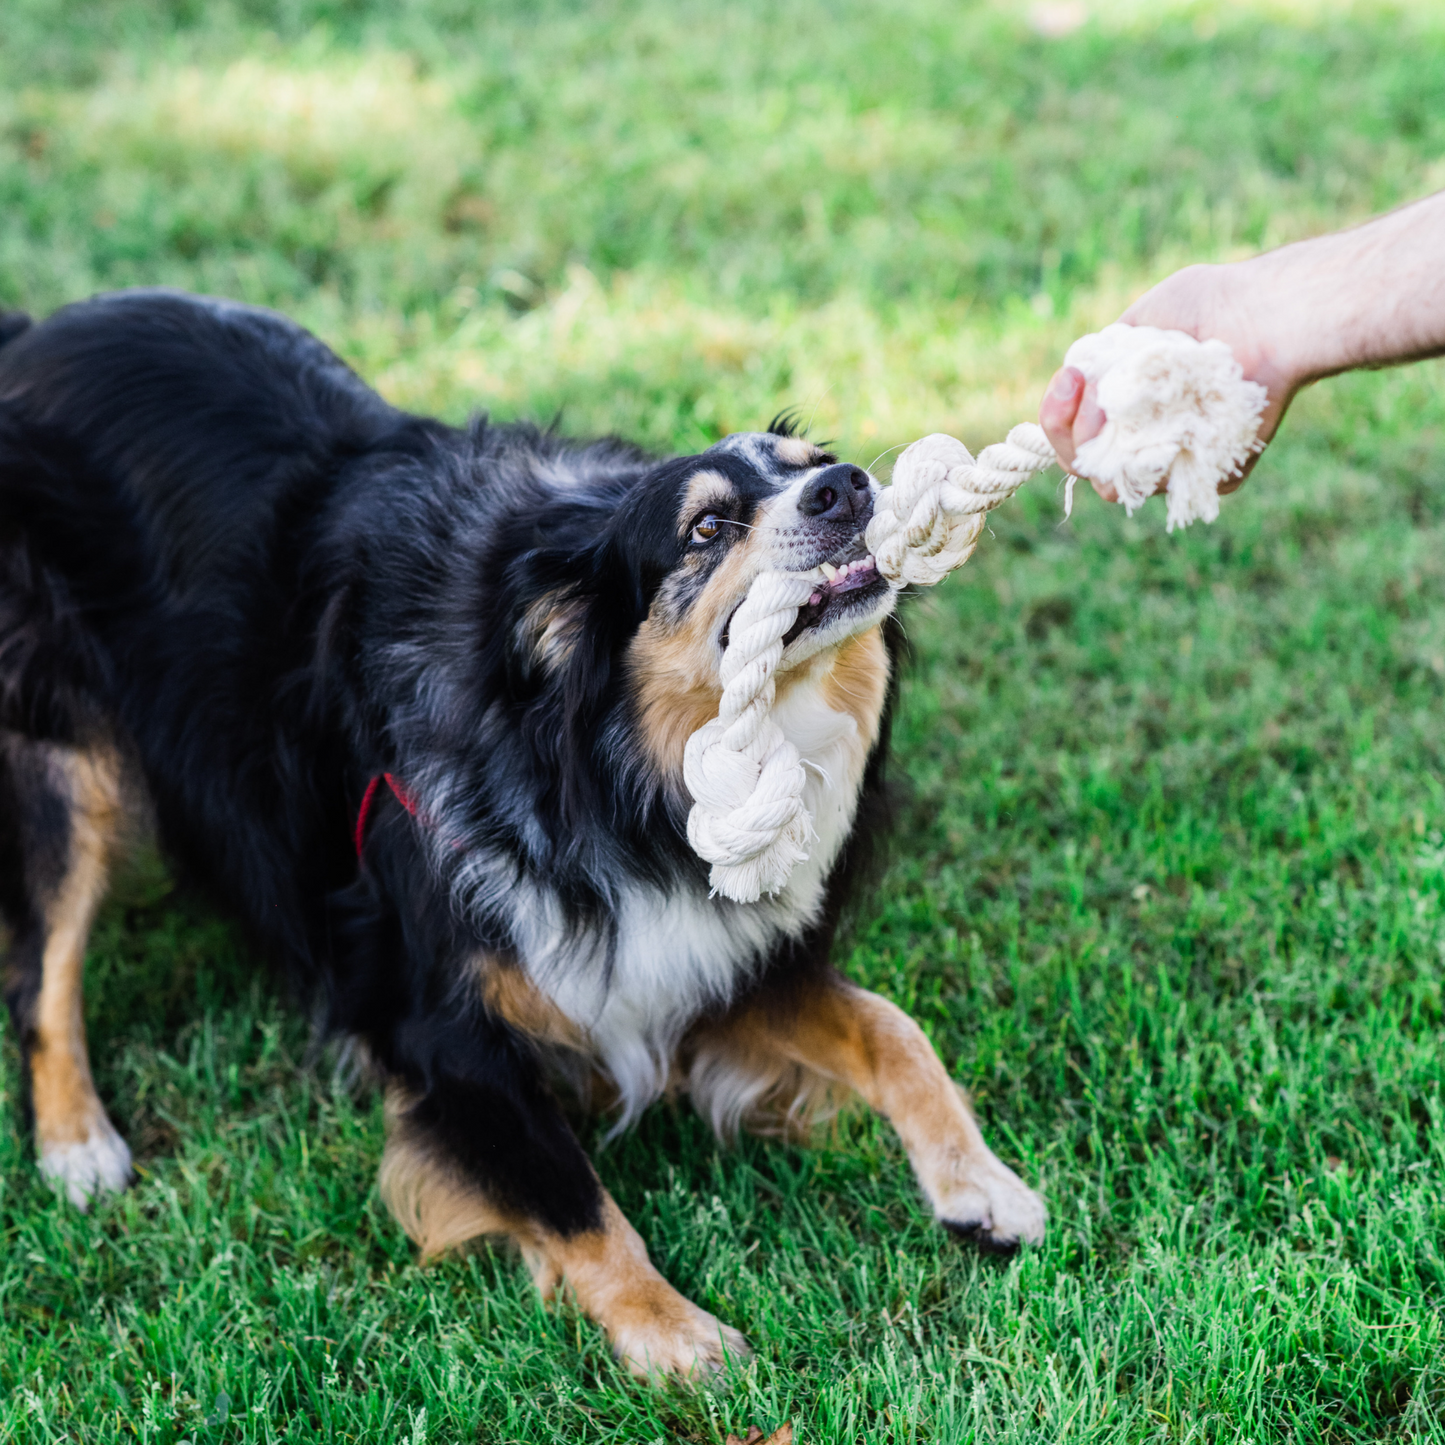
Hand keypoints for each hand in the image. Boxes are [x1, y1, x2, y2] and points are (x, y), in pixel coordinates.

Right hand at [1038, 262, 1301, 501]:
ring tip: (1118, 400)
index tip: (1070, 379)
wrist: (1268, 316)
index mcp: (1128, 405)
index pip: (1073, 431)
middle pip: (1082, 464)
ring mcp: (1175, 460)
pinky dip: (1148, 457)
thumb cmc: (1213, 305)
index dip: (1057, 414)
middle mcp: (1147, 438)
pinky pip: (1160, 486)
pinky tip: (1159, 422)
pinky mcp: (1208, 476)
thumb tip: (1078, 385)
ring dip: (1098, 444)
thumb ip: (1104, 353)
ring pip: (1112, 485)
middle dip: (1066, 431)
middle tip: (1080, 388)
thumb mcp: (1144, 318)